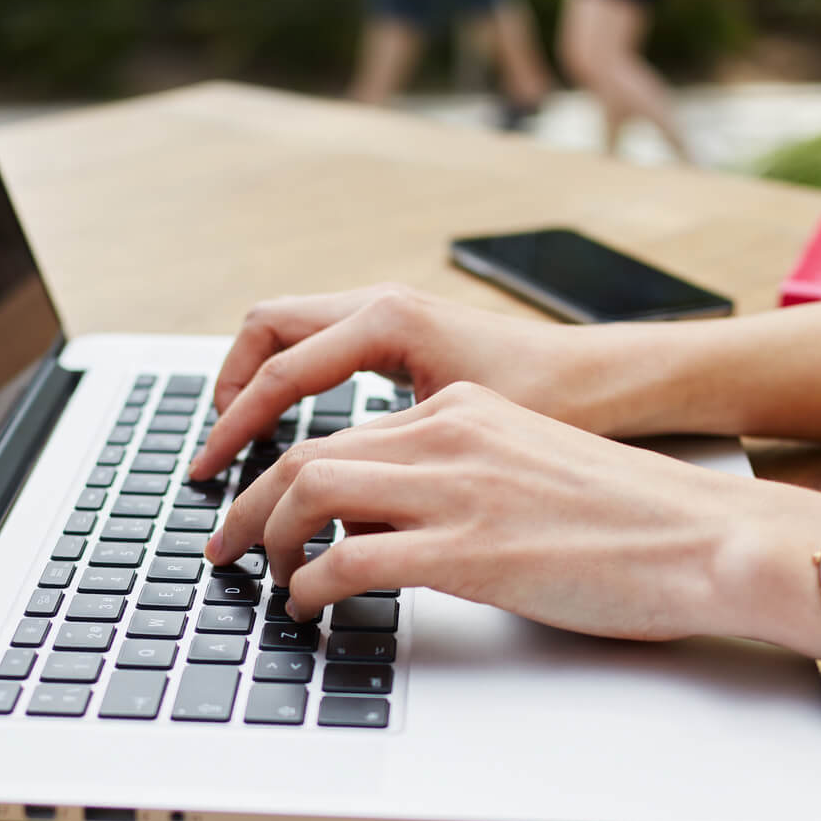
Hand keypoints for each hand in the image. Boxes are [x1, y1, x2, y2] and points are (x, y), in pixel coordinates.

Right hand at [191, 284, 596, 481]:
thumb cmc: (557, 406)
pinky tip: (295, 428)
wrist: (613, 380)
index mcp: (389, 322)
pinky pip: (320, 343)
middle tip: (214, 451)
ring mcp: (390, 312)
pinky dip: (291, 379)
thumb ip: (387, 464)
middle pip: (266, 330)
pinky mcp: (401, 332)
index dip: (234, 428)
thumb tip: (325, 516)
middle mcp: (383, 305)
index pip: (281, 372)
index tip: (208, 473)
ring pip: (289, 331)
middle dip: (230, 389)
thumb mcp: (462, 438)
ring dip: (256, 380)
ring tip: (240, 440)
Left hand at [205, 382, 820, 651]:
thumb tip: (400, 528)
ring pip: (310, 491)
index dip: (283, 469)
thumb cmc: (636, 522)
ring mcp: (456, 491)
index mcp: (464, 411)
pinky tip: (308, 608)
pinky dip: (309, 585)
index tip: (258, 506)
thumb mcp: (533, 470)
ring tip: (259, 577)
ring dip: (266, 540)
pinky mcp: (467, 551)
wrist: (707, 538)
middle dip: (248, 502)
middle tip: (223, 544)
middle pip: (306, 453)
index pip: (344, 429)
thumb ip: (465, 480)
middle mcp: (449, 435)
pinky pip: (348, 560)